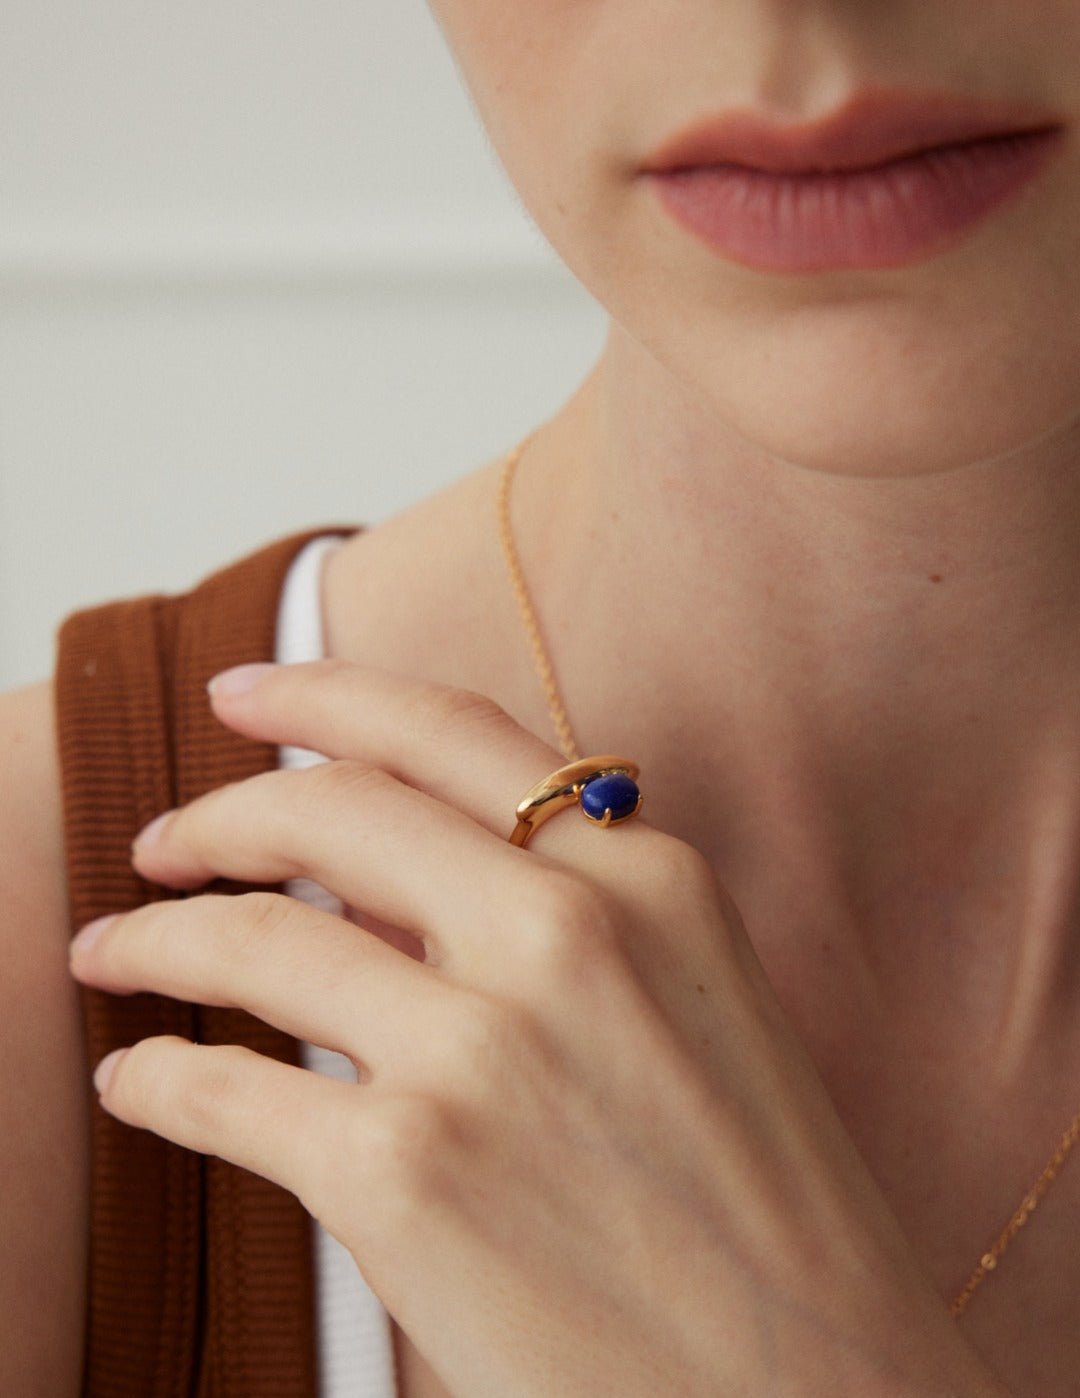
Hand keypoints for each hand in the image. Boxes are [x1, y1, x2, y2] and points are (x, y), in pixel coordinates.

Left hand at [68, 660, 1005, 1397]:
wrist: (823, 1396)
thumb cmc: (764, 1213)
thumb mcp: (692, 1007)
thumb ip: (561, 918)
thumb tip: (396, 888)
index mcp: (648, 880)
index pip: (450, 733)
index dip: (323, 697)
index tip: (243, 695)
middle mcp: (568, 935)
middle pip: (332, 810)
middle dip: (218, 812)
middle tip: (162, 839)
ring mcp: (484, 1051)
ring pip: (256, 937)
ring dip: (157, 938)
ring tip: (116, 950)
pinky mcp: (408, 1178)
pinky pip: (225, 1091)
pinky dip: (157, 1076)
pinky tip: (139, 1080)